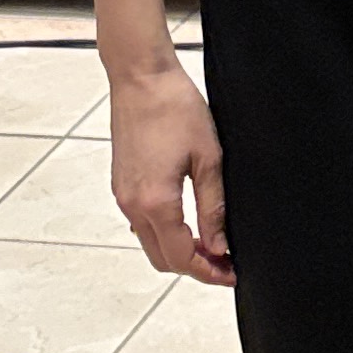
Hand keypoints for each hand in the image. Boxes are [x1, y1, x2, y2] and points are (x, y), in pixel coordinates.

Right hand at [102, 49, 231, 282]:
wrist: (141, 78)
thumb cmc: (176, 108)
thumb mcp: (208, 159)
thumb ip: (213, 208)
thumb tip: (219, 245)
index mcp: (156, 202)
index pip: (181, 257)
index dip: (209, 272)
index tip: (232, 274)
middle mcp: (132, 205)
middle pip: (162, 259)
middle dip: (194, 267)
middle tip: (225, 262)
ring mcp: (123, 195)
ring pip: (149, 244)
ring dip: (178, 251)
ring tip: (211, 243)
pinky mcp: (121, 185)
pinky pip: (140, 224)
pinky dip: (163, 233)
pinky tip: (187, 222)